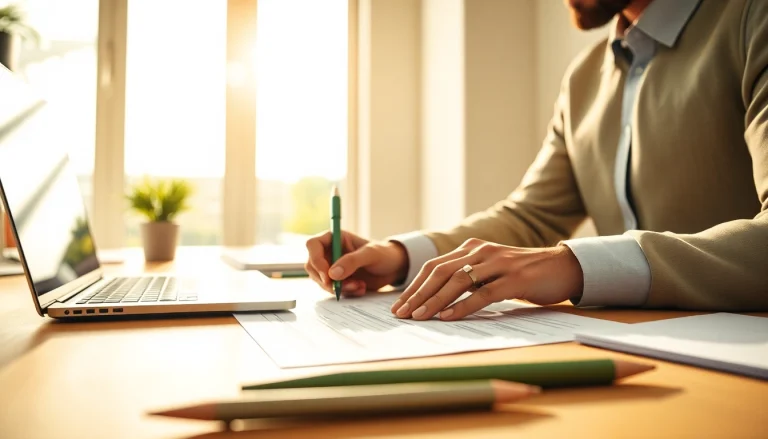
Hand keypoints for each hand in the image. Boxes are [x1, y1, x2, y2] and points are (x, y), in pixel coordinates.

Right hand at [305, 230, 408, 296]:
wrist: (394, 268)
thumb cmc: (384, 254)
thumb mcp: (370, 254)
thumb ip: (352, 261)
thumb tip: (332, 274)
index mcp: (334, 238)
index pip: (313, 245)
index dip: (316, 260)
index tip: (328, 276)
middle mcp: (330, 252)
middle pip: (312, 266)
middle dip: (326, 280)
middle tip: (342, 287)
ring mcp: (332, 267)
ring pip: (322, 281)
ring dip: (338, 288)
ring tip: (359, 286)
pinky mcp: (338, 281)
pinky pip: (333, 290)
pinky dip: (345, 292)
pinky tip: (361, 288)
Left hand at [389, 238, 582, 320]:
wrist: (563, 267)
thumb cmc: (524, 273)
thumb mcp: (491, 271)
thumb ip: (469, 278)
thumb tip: (438, 299)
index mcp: (472, 248)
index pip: (434, 266)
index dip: (414, 286)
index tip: (399, 305)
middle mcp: (482, 252)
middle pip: (440, 272)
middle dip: (418, 294)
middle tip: (401, 313)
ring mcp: (498, 264)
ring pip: (457, 281)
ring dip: (435, 300)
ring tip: (419, 316)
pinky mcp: (514, 279)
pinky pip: (483, 294)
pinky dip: (463, 306)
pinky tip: (448, 317)